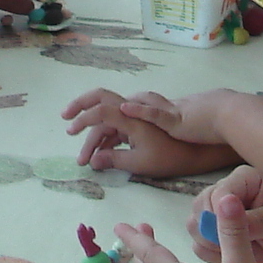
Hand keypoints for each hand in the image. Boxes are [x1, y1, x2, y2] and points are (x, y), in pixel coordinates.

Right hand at [63, 88, 236, 176]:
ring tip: (85, 159)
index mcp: (131, 117)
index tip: (71, 130)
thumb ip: (114, 160)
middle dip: (81, 107)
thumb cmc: (171, 155)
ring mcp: (136, 116)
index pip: (101, 109)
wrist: (197, 148)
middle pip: (101, 100)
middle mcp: (132, 110)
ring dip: (94, 136)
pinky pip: (117, 126)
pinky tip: (100, 154)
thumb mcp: (142, 163)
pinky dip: (105, 137)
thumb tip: (93, 161)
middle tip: (65, 119)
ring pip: (108, 120)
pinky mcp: (140, 123)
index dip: (83, 117)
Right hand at [186, 166, 262, 262]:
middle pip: (200, 207)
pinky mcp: (215, 235)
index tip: (234, 235)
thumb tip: (225, 206)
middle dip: (213, 231)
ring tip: (237, 252)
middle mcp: (227, 192)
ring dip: (210, 243)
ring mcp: (219, 214)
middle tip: (236, 246)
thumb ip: (254, 218)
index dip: (220, 216)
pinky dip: (211, 255)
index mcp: (245, 179)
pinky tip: (233, 259)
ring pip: (195, 225)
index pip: (218, 193)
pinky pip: (198, 245)